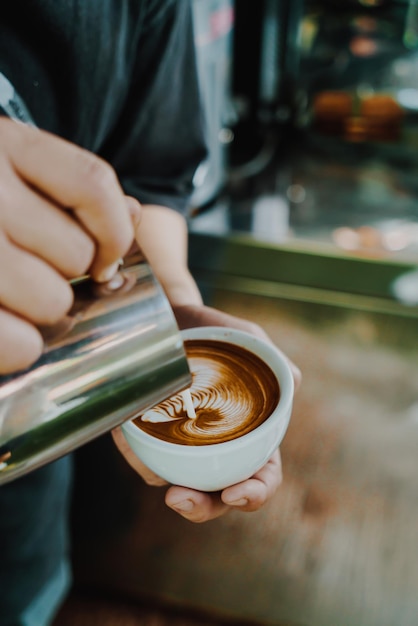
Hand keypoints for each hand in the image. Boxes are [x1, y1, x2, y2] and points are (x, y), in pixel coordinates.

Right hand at [0, 119, 139, 373]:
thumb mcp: (5, 167)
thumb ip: (66, 186)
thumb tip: (130, 214)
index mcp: (2, 144)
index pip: (93, 184)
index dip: (114, 230)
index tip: (103, 260)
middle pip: (76, 253)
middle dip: (63, 274)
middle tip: (28, 272)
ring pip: (52, 299)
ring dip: (39, 309)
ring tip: (7, 295)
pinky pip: (19, 343)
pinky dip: (18, 347)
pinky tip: (2, 331)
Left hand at [113, 303, 300, 522]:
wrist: (175, 319)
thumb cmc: (220, 335)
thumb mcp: (253, 342)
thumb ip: (279, 364)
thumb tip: (295, 384)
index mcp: (255, 438)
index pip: (263, 479)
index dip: (254, 494)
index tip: (235, 492)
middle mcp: (221, 452)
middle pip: (217, 499)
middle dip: (201, 508)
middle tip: (179, 497)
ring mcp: (185, 450)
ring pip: (178, 487)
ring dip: (165, 485)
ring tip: (150, 461)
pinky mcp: (151, 440)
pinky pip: (145, 460)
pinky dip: (136, 454)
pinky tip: (128, 433)